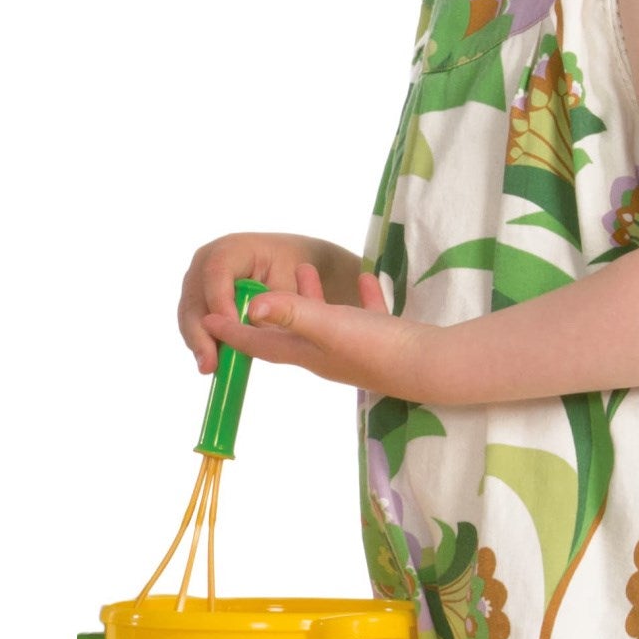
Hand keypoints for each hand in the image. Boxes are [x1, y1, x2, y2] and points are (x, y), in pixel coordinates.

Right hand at [178, 232, 313, 374]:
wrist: (285, 264)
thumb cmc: (292, 272)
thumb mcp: (290, 283)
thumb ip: (275, 301)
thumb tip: (253, 318)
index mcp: (234, 248)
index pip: (217, 271)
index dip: (220, 301)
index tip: (231, 329)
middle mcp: (208, 259)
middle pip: (195, 294)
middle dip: (202, 330)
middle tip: (211, 362)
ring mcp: (197, 278)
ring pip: (189, 312)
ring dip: (198, 341)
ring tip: (209, 367)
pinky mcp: (195, 297)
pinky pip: (192, 322)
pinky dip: (201, 342)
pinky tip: (210, 362)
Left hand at [198, 261, 430, 399]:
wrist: (432, 367)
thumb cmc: (378, 348)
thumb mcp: (329, 325)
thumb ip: (292, 313)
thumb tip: (250, 306)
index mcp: (307, 353)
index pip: (260, 343)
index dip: (232, 332)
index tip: (206, 320)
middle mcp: (327, 354)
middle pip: (288, 334)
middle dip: (266, 316)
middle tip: (248, 296)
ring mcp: (356, 348)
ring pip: (325, 322)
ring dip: (310, 299)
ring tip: (304, 271)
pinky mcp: (383, 340)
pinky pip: (363, 314)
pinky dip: (357, 296)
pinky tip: (362, 278)